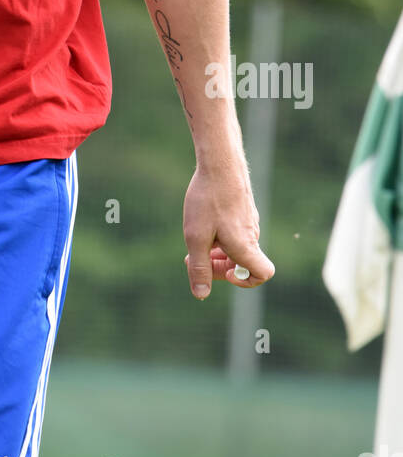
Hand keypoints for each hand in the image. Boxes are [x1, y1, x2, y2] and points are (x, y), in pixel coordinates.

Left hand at [182, 164, 274, 299]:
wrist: (219, 161)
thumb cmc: (208, 199)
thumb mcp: (196, 237)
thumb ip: (199, 267)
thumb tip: (201, 295)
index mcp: (245, 245)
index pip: (263, 274)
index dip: (244, 281)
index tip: (222, 271)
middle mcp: (252, 234)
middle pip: (243, 263)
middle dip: (218, 266)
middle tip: (193, 259)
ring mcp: (250, 220)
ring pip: (237, 246)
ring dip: (216, 250)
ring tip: (195, 239)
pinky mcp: (243, 209)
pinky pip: (235, 231)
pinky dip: (219, 234)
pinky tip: (202, 220)